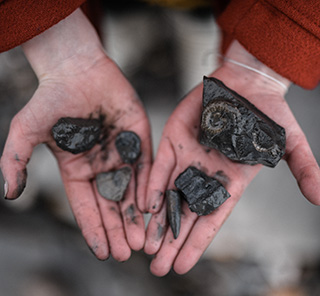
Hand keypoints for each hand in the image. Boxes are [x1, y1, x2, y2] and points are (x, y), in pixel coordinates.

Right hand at [0, 9, 151, 260]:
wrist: (77, 69)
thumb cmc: (51, 98)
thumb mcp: (26, 132)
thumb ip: (16, 162)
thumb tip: (9, 195)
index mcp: (77, 170)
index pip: (86, 207)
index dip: (94, 230)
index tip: (102, 252)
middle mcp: (102, 166)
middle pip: (111, 205)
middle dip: (118, 229)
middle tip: (126, 253)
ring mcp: (122, 153)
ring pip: (131, 191)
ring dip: (136, 215)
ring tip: (141, 240)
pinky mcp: (140, 138)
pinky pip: (146, 168)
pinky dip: (149, 187)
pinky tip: (151, 208)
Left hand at [144, 41, 319, 275]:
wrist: (249, 85)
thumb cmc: (269, 114)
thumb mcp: (289, 144)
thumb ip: (303, 170)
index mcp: (229, 183)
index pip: (210, 220)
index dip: (197, 243)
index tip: (183, 266)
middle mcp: (204, 176)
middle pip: (185, 214)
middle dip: (171, 241)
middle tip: (158, 267)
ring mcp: (186, 160)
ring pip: (167, 195)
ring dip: (157, 221)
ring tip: (145, 246)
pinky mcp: (173, 141)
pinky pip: (160, 167)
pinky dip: (152, 186)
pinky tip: (145, 208)